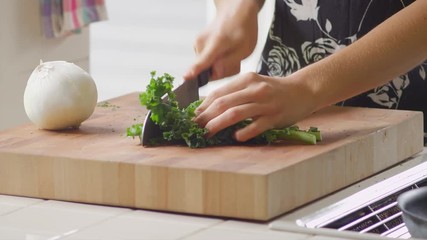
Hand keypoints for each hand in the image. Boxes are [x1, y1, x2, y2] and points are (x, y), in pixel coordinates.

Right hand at [183, 0, 261, 80]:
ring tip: (230, 54)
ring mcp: (197, 43)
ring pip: (206, 67)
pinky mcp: (197, 46)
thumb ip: (228, 63)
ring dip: (219, 66)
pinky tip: (224, 52)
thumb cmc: (242, 30)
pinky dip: (215, 61)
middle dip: (220, 71)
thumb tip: (214, 74)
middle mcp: (202, 42)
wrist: (235, 12)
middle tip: (234, 61)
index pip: (203, 60)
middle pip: (206, 70)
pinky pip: (205, 61)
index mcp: (216, 42)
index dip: (194, 71)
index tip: (185, 77)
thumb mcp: (244, 49)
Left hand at [193, 72, 316, 141]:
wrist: (302, 90)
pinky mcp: (275, 116)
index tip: (193, 117)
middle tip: (196, 127)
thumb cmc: (273, 90)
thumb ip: (234, 92)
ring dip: (219, 124)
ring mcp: (265, 103)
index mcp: (246, 80)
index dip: (203, 106)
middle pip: (224, 103)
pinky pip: (257, 125)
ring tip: (208, 133)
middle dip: (206, 116)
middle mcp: (254, 90)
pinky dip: (244, 131)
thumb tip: (208, 107)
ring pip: (236, 113)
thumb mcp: (253, 84)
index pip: (218, 93)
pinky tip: (236, 137)